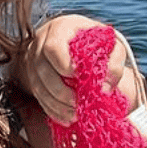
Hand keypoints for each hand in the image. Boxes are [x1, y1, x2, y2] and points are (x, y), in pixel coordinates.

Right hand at [18, 13, 144, 125]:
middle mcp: (41, 42)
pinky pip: (39, 97)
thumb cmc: (96, 43)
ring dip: (57, 104)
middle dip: (61, 91)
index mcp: (59, 29)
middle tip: (78, 103)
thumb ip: (114, 62)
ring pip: (39, 87)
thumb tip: (105, 88)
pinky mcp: (33, 78)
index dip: (65, 65)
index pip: (53, 48)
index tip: (80, 78)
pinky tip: (67, 118)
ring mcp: (33, 61)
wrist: (78, 45)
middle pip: (43, 70)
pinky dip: (53, 110)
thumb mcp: (110, 45)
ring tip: (75, 115)